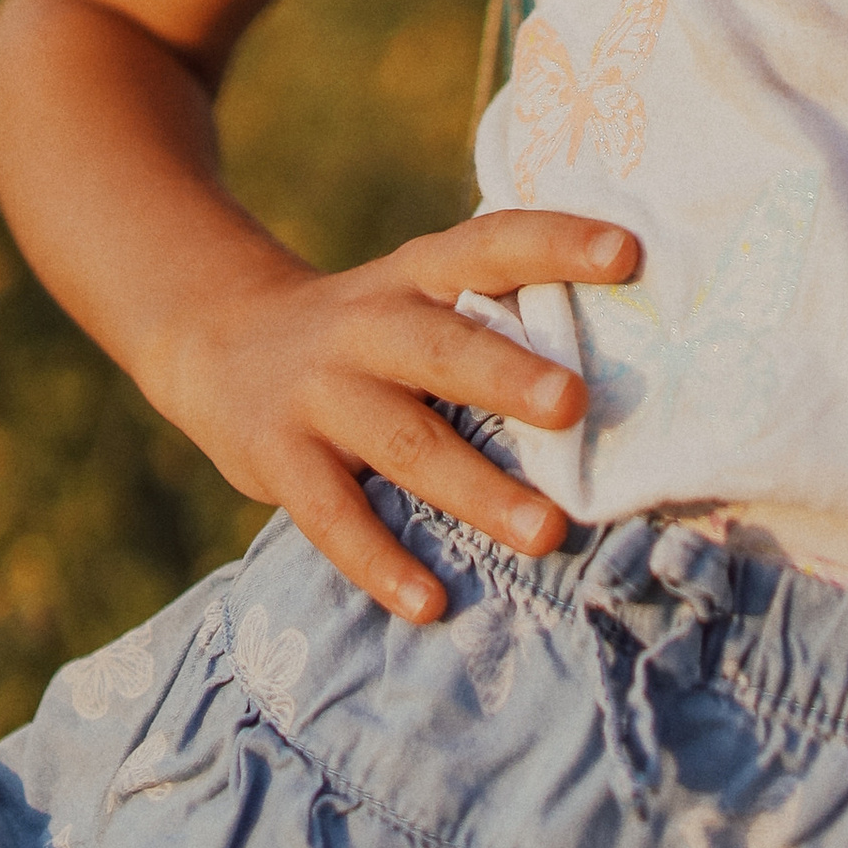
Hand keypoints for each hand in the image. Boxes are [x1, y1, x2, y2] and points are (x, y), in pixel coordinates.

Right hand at [152, 208, 640, 622]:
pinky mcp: (280, 459)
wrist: (217, 338)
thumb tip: (629, 355)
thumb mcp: (415, 295)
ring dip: (475, 490)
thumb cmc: (366, 330)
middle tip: (577, 404)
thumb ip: (492, 316)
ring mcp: (320, 393)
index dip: (555, 243)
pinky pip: (332, 518)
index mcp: (416, 274)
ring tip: (547, 533)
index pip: (490, 244)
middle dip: (507, 375)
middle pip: (442, 347)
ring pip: (402, 442)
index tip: (629, 252)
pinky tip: (430, 603)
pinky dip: (380, 562)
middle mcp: (368, 324)